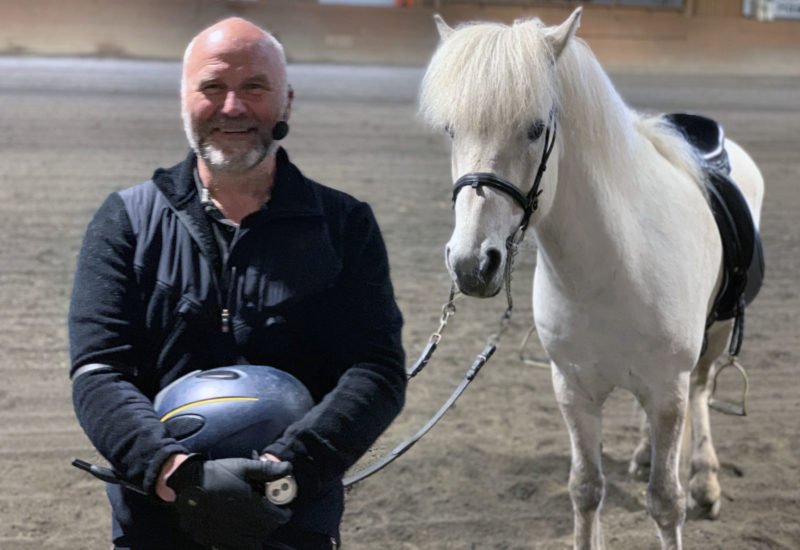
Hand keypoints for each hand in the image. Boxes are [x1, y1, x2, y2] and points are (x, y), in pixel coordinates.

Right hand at [166, 455, 292, 548]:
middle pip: (267, 530)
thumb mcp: (243, 467)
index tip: (281, 505)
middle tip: (266, 508)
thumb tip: (289, 468)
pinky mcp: (215, 540)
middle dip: (270, 520)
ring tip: (253, 519)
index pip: (279, 518)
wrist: (186, 485)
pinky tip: (238, 530)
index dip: (283, 511)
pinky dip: (241, 542)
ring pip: (253, 542)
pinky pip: (234, 548)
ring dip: (258, 532)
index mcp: (253, 509)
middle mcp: (243, 527)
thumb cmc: (217, 474)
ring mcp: (229, 536)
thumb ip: (268, 470)